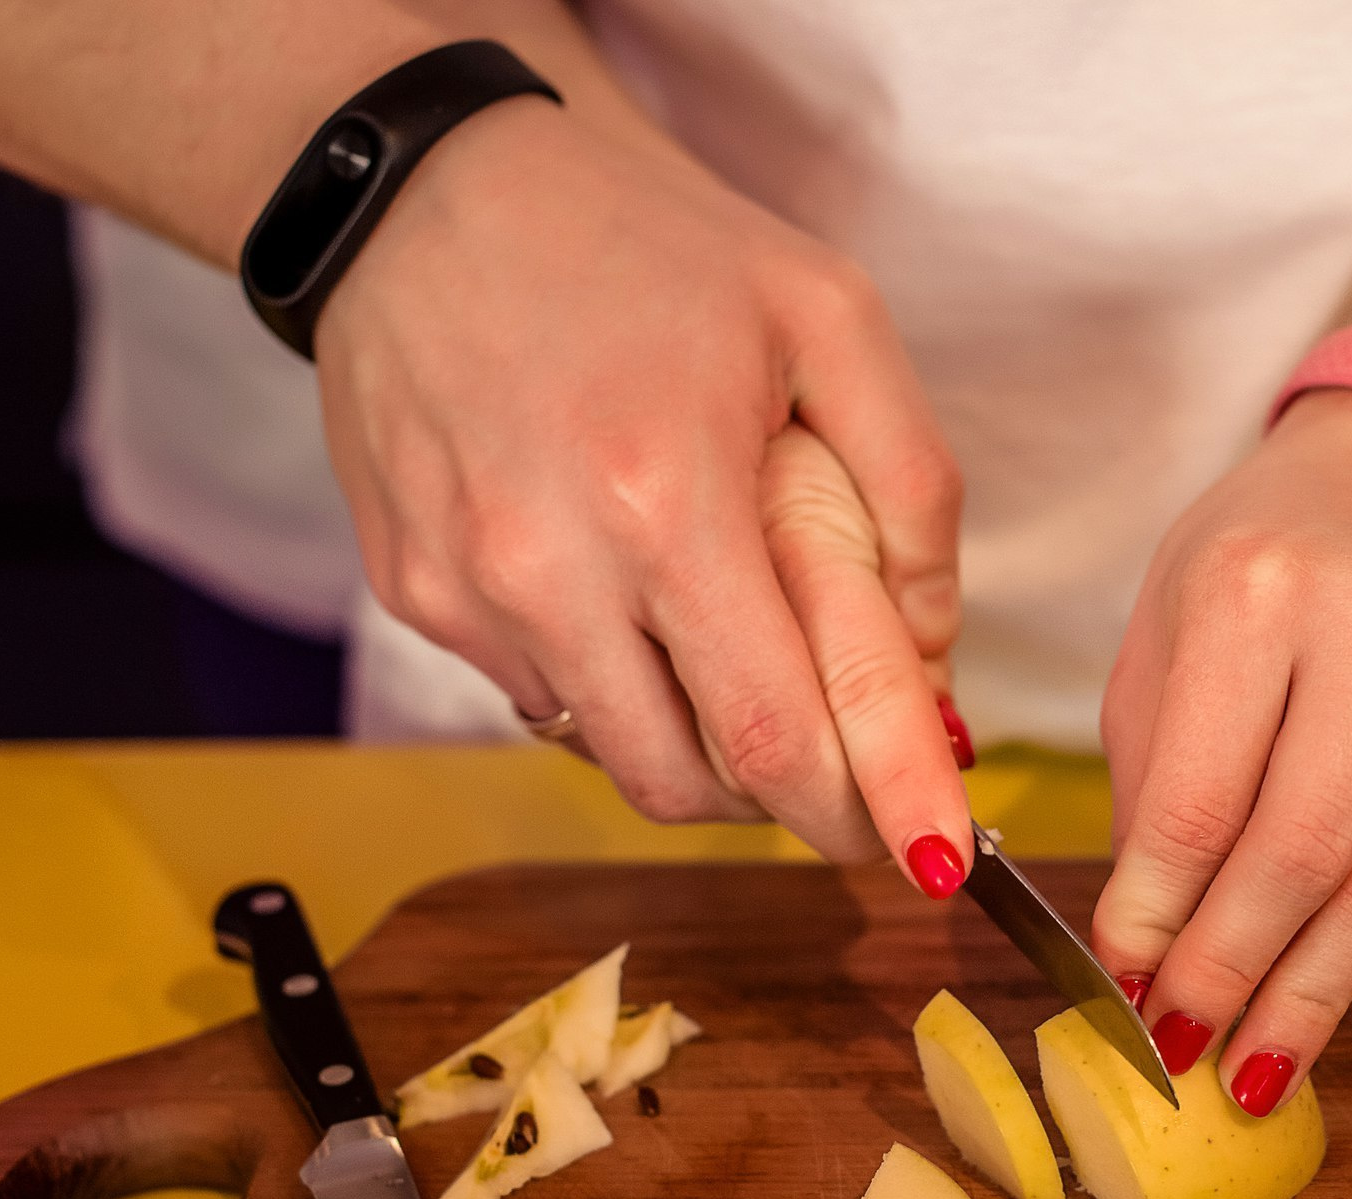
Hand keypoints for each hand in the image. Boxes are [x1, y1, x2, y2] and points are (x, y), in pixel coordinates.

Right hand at [314, 96, 972, 890]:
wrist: (418, 184)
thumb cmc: (640, 237)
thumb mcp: (827, 314)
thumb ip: (911, 487)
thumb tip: (937, 652)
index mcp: (664, 502)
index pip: (774, 741)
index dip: (861, 819)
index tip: (922, 860)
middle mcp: (548, 569)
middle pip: (689, 786)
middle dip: (786, 806)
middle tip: (844, 774)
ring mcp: (465, 592)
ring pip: (612, 756)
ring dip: (697, 749)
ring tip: (741, 668)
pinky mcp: (414, 592)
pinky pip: (540, 698)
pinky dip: (612, 689)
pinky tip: (635, 603)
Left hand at [1093, 388, 1351, 1112]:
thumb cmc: (1259, 554)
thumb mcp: (1166, 624)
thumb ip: (1149, 774)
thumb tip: (1141, 935)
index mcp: (1253, 590)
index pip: (1199, 793)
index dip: (1156, 909)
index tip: (1117, 981)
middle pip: (1299, 848)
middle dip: (1228, 968)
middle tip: (1173, 1048)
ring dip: (1305, 993)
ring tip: (1246, 1069)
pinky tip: (1308, 1006)